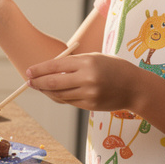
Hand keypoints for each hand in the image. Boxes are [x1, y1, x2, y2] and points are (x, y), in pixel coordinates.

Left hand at [25, 53, 146, 113]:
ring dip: (47, 92)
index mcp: (87, 62)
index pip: (56, 65)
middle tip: (28, 82)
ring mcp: (89, 93)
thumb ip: (74, 63)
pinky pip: (69, 102)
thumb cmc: (114, 68)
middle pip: (54, 82)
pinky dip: (59, 97)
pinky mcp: (90, 105)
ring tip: (39, 87)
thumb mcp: (95, 58)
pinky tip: (54, 94)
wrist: (136, 87)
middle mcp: (87, 78)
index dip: (39, 69)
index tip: (29, 71)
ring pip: (59, 94)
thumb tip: (49, 69)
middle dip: (38, 82)